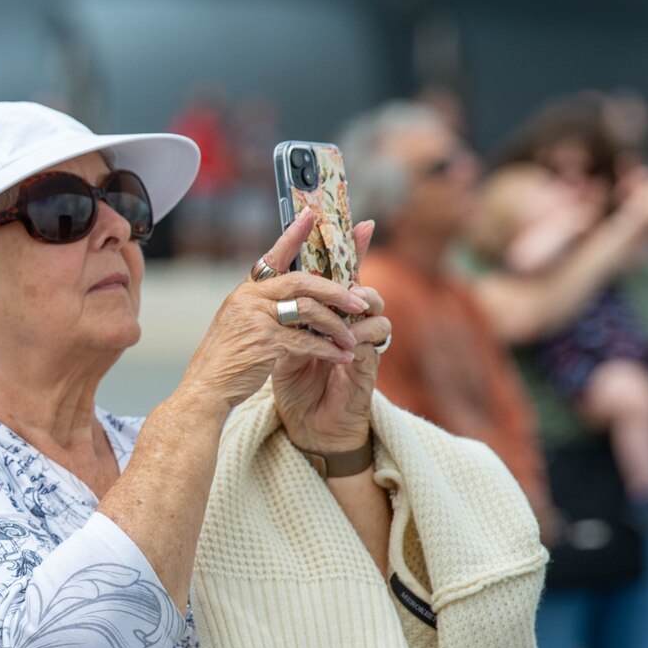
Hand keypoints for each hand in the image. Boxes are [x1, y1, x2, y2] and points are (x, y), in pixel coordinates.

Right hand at [176, 213, 373, 415]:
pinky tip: (341, 356)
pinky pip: (306, 340)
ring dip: (336, 325)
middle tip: (361, 302)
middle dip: (336, 291)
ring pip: (308, 310)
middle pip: (301, 281)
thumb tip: (299, 298)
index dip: (293, 235)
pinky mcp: (264, 342)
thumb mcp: (241, 323)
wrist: (206, 387)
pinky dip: (328, 349)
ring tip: (353, 338)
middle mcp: (249, 299)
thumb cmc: (227, 358)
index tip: (311, 215)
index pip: (273, 256)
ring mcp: (255, 319)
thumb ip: (264, 306)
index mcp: (246, 291)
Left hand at [270, 220, 391, 453]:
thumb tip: (270, 285)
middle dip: (356, 277)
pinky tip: (348, 340)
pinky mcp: (369, 366)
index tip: (353, 221)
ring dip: (359, 307)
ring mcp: (363, 344)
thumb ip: (283, 317)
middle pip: (362, 287)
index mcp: (327, 316)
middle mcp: (349, 325)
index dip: (348, 249)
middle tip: (345, 274)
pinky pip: (376, 341)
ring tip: (345, 311)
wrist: (309, 426)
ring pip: (376, 311)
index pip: (338, 277)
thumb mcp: (281, 345)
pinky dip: (363, 335)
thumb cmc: (296, 386)